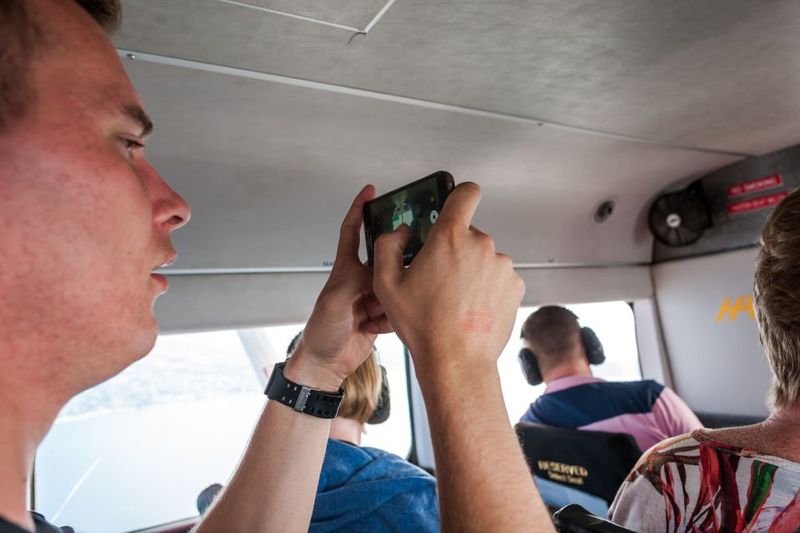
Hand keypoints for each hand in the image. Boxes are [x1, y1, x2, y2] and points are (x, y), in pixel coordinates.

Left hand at [285, 185, 392, 390]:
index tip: (371, 190)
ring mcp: (371, 297)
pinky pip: (397, 308)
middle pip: (384, 257)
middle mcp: (360, 279)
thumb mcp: (337, 300)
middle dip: (395, 257)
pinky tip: (381, 326)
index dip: (360, 208)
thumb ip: (359, 281)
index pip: (352, 230)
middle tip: (410, 254)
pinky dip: (394, 316)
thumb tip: (382, 271)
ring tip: (384, 309)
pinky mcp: (380, 315)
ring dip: (395, 295)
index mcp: (346, 268)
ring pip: (395, 284)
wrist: (326, 363)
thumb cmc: (322, 330)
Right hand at [372, 182, 523, 378]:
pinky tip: (471, 309)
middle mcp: (481, 245)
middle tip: (438, 279)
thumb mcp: (386, 284)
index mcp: (450, 237)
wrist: (456, 360)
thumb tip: (398, 233)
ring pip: (483, 259)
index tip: (453, 205)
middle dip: (455, 251)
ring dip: (471, 272)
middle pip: (468, 235)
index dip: (459, 196)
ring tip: (455, 300)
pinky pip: (498, 278)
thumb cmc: (424, 325)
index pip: (465, 193)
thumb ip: (388, 247)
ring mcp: (502, 266)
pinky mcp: (515, 286)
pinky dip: (486, 289)